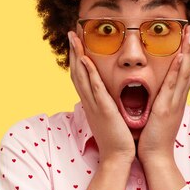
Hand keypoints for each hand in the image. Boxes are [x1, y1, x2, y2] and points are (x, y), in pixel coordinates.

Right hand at [68, 31, 135, 164]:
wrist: (117, 157)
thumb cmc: (117, 138)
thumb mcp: (109, 116)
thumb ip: (106, 104)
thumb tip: (107, 95)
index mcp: (91, 103)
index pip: (80, 76)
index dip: (77, 58)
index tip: (76, 41)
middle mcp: (89, 102)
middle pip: (76, 72)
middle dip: (73, 51)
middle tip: (71, 32)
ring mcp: (94, 105)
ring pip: (82, 76)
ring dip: (77, 56)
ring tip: (74, 38)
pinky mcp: (103, 110)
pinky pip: (94, 88)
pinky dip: (89, 73)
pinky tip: (86, 60)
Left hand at [137, 25, 189, 164]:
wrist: (155, 156)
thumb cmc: (153, 137)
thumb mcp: (158, 114)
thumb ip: (159, 101)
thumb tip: (155, 90)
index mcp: (176, 99)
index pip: (185, 71)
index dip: (187, 53)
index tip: (187, 37)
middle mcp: (179, 98)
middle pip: (189, 67)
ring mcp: (175, 102)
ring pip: (185, 72)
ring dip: (188, 51)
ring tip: (189, 34)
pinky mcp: (166, 108)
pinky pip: (174, 85)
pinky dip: (179, 69)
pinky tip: (180, 55)